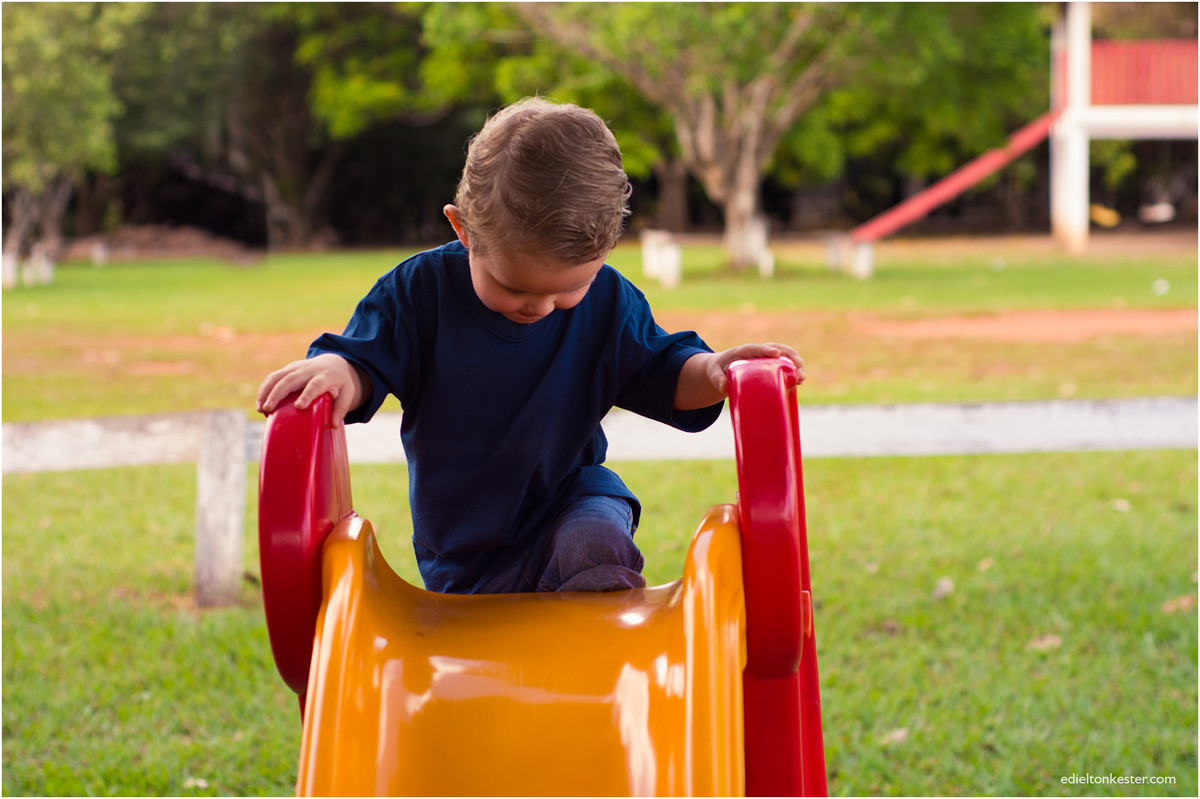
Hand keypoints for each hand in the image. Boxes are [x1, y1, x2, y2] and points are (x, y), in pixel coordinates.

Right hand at [255, 353, 367, 426]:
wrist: (334, 363)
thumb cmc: (340, 383)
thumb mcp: (347, 394)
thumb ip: (341, 409)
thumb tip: (334, 426)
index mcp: (325, 376)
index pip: (315, 384)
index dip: (307, 394)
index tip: (299, 406)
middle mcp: (309, 370)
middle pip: (291, 379)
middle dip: (277, 393)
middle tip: (268, 409)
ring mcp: (296, 367)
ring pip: (278, 376)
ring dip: (266, 391)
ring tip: (261, 409)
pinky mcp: (288, 369)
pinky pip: (273, 377)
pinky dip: (265, 389)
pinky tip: (260, 403)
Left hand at [674, 342, 803, 409]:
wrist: (719, 368)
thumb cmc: (716, 369)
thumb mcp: (712, 373)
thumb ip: (716, 379)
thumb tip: (723, 389)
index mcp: (742, 351)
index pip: (754, 348)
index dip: (765, 349)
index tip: (776, 353)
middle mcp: (756, 352)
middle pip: (776, 349)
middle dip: (789, 358)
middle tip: (798, 372)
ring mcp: (765, 358)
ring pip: (784, 356)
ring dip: (795, 364)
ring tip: (802, 379)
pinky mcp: (769, 366)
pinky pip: (784, 364)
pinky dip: (793, 370)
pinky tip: (800, 381)